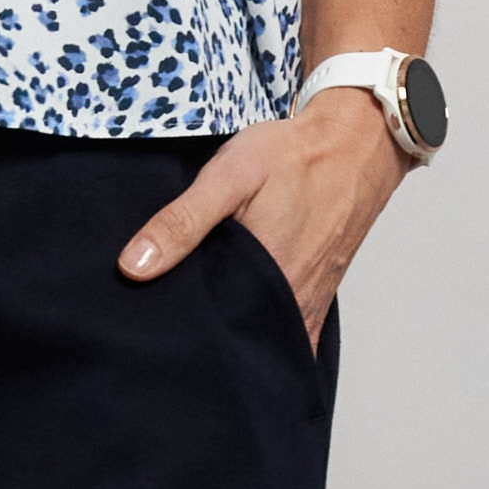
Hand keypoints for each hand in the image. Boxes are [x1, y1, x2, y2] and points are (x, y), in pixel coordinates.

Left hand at [116, 90, 408, 344]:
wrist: (353, 146)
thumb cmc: (294, 157)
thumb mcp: (228, 177)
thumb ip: (182, 221)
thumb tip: (134, 267)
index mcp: (266, 282)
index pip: (214, 336)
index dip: (182, 337)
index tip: (154, 330)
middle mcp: (292, 304)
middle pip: (238, 342)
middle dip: (206, 342)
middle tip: (168, 328)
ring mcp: (308, 303)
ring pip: (262, 337)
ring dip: (234, 332)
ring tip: (197, 320)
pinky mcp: (316, 294)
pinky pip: (285, 326)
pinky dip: (261, 324)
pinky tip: (237, 306)